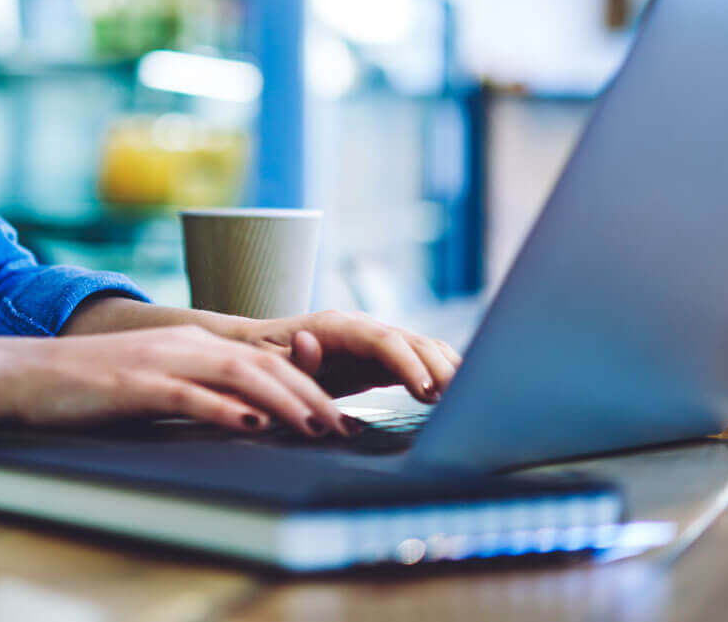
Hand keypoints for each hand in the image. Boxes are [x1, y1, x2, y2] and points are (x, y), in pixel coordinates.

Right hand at [0, 325, 359, 437]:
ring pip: (237, 374)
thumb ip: (199, 394)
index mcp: (192, 342)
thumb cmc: (90, 388)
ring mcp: (159, 361)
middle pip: (262, 363)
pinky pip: (189, 394)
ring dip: (282, 400)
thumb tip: (248, 420)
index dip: (308, 386)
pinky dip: (224, 408)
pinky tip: (250, 423)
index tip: (337, 416)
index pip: (264, 360)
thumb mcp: (155, 385)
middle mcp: (184, 343)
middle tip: (341, 426)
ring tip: (313, 426)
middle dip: (309, 394)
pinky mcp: (134, 383)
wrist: (27, 375)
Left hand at [236, 310, 461, 401]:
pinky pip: (418, 358)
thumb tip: (309, 343)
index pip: (383, 341)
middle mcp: (360, 327)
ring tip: (470, 398)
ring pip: (421, 347)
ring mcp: (373, 338)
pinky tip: (460, 392)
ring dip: (447, 369)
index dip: (409, 364)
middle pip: (410, 341)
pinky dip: (441, 371)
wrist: (257, 350)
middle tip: (463, 400)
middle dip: (439, 369)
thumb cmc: (263, 361)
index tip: (429, 392)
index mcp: (336, 327)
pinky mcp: (380, 356)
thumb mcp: (272, 364)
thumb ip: (294, 360)